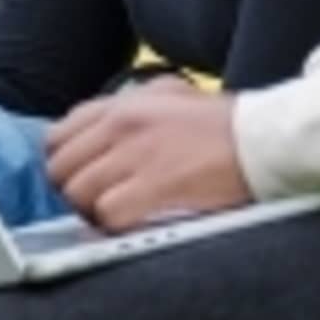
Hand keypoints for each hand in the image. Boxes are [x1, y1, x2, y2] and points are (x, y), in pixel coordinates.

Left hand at [44, 86, 252, 232]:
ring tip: (118, 213)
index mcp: (120, 104)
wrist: (262, 138)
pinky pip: (108, 214)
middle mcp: (120, 125)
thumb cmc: (221, 122)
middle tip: (100, 201)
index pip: (57, 137)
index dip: (66, 164)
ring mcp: (135, 155)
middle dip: (75, 190)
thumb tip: (98, 123)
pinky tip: (135, 221)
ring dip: (93, 211)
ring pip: (78, 194)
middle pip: (60, 169)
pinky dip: (115, 225)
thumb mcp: (168, 94)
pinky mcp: (154, 185)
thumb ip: (128, 104)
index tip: (84, 177)